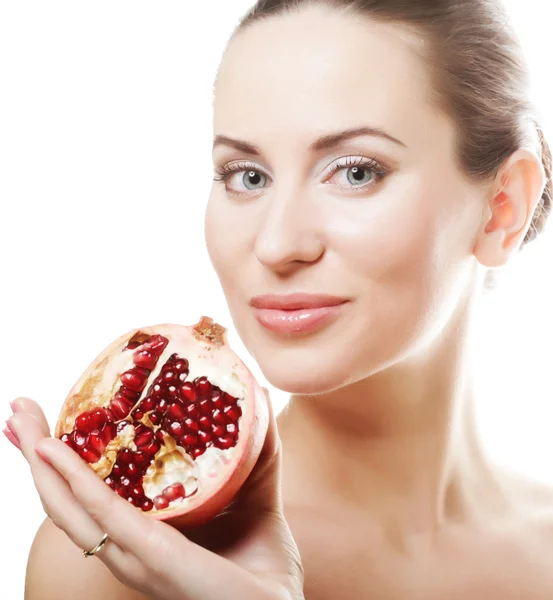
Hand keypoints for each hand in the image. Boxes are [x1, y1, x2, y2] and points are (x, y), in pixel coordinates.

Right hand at [4, 391, 303, 599]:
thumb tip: (257, 395)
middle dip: (37, 454)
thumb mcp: (257, 496)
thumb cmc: (263, 567)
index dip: (63, 461)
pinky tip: (52, 452)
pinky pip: (105, 515)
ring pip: (70, 506)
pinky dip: (74, 482)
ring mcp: (137, 555)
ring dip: (40, 462)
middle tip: (19, 409)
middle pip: (67, 499)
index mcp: (148, 533)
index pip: (91, 496)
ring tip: (20, 419)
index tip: (47, 421)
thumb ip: (255, 451)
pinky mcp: (155, 558)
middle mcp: (131, 546)